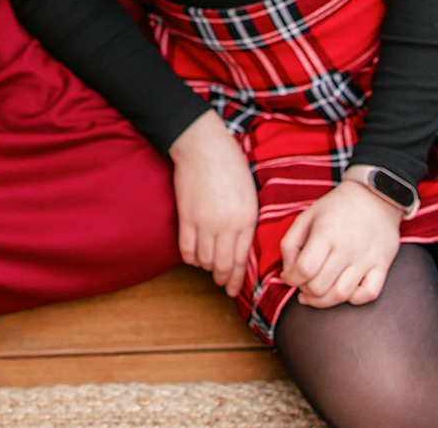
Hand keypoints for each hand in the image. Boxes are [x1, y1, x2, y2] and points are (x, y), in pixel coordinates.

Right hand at [168, 112, 259, 297]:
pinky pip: (186, 248)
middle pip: (223, 265)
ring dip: (206, 267)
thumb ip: (247, 222)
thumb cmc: (230, 165)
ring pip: (204, 260)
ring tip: (208, 267)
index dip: (238, 279)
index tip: (235, 290)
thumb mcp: (250, 194)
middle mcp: (227, 225)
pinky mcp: (186, 217)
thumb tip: (242, 246)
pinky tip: (194, 256)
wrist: (204, 147)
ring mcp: (205, 222)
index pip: (243, 260)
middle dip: (223, 279)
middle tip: (222, 285)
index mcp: (247, 219)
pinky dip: (190, 257)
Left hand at [278, 178, 403, 307]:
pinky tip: (343, 292)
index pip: (304, 269)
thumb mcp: (307, 216)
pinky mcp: (382, 265)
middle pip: (319, 286)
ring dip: (323, 301)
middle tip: (302, 285)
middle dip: (304, 291)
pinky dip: (354, 299)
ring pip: (341, 295)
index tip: (288, 277)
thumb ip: (290, 242)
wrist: (376, 196)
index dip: (290, 279)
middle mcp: (347, 248)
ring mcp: (366, 259)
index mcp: (326, 233)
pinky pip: (368, 294)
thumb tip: (287, 271)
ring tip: (316, 294)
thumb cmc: (337, 207)